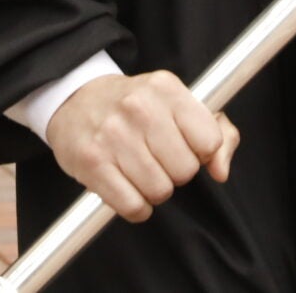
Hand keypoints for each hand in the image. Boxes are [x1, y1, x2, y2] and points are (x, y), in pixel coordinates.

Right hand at [45, 71, 237, 222]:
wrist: (75, 100)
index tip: (185, 146)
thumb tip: (221, 171)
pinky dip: (136, 207)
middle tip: (158, 159)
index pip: (209, 140)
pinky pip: (133, 206)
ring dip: (154, 190)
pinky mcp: (92, 163)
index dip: (201, 152)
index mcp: (166, 88)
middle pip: (185, 170)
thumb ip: (217, 133)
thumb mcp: (178, 103)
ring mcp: (113, 135)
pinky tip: (129, 188)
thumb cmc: (135, 107)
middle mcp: (140, 108)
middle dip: (176, 172)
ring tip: (141, 171)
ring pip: (160, 191)